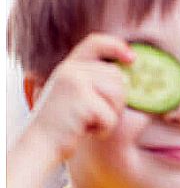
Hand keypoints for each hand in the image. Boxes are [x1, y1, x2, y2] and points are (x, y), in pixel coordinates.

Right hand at [25, 34, 132, 163]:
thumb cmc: (64, 124)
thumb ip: (95, 81)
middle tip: (94, 115)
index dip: (117, 46)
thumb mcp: (75, 95)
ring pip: (118, 95)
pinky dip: (104, 129)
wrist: (40, 144)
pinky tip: (85, 130)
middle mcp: (70, 69)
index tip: (132, 58)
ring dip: (111, 115)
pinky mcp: (81, 99)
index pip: (96, 42)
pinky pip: (111, 116)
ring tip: (89, 122)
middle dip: (116, 101)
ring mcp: (75, 82)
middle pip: (117, 77)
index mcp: (69, 66)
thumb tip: (129, 78)